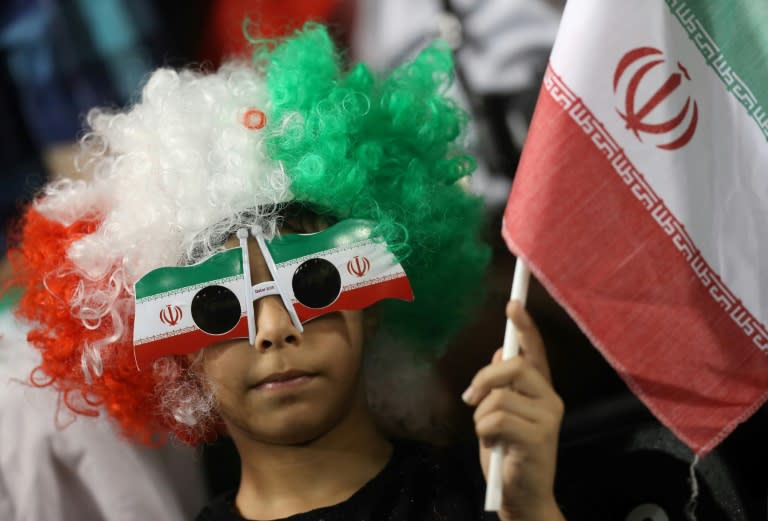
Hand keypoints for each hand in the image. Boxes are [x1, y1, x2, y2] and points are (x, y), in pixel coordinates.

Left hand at [463, 301, 564, 520]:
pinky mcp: (540, 437)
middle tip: (470, 398)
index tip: (513, 304)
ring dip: (481, 416)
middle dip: (485, 377)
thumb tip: (501, 351)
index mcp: (541, 390)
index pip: (535, 351)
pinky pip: (497, 418)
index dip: (525, 327)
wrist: (523, 497)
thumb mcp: (502, 415)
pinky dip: (484, 431)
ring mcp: (548, 417)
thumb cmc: (509, 454)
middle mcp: (550, 398)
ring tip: (489, 435)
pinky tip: (494, 446)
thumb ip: (504, 386)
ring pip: (500, 394)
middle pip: (515, 365)